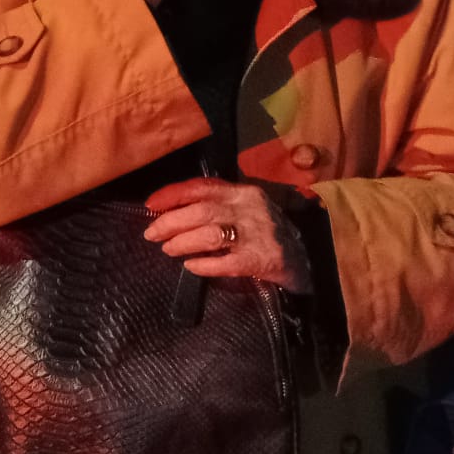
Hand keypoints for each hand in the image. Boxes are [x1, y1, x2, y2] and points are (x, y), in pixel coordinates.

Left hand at [144, 179, 310, 293]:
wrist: (303, 260)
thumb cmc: (263, 231)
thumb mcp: (244, 208)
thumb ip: (216, 202)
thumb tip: (171, 208)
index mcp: (243, 192)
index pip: (201, 186)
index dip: (172, 195)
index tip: (150, 206)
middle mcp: (250, 209)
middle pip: (201, 210)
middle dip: (170, 222)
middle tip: (151, 234)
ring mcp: (257, 235)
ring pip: (210, 234)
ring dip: (183, 242)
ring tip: (168, 249)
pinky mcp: (261, 260)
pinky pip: (225, 263)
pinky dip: (204, 265)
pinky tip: (190, 266)